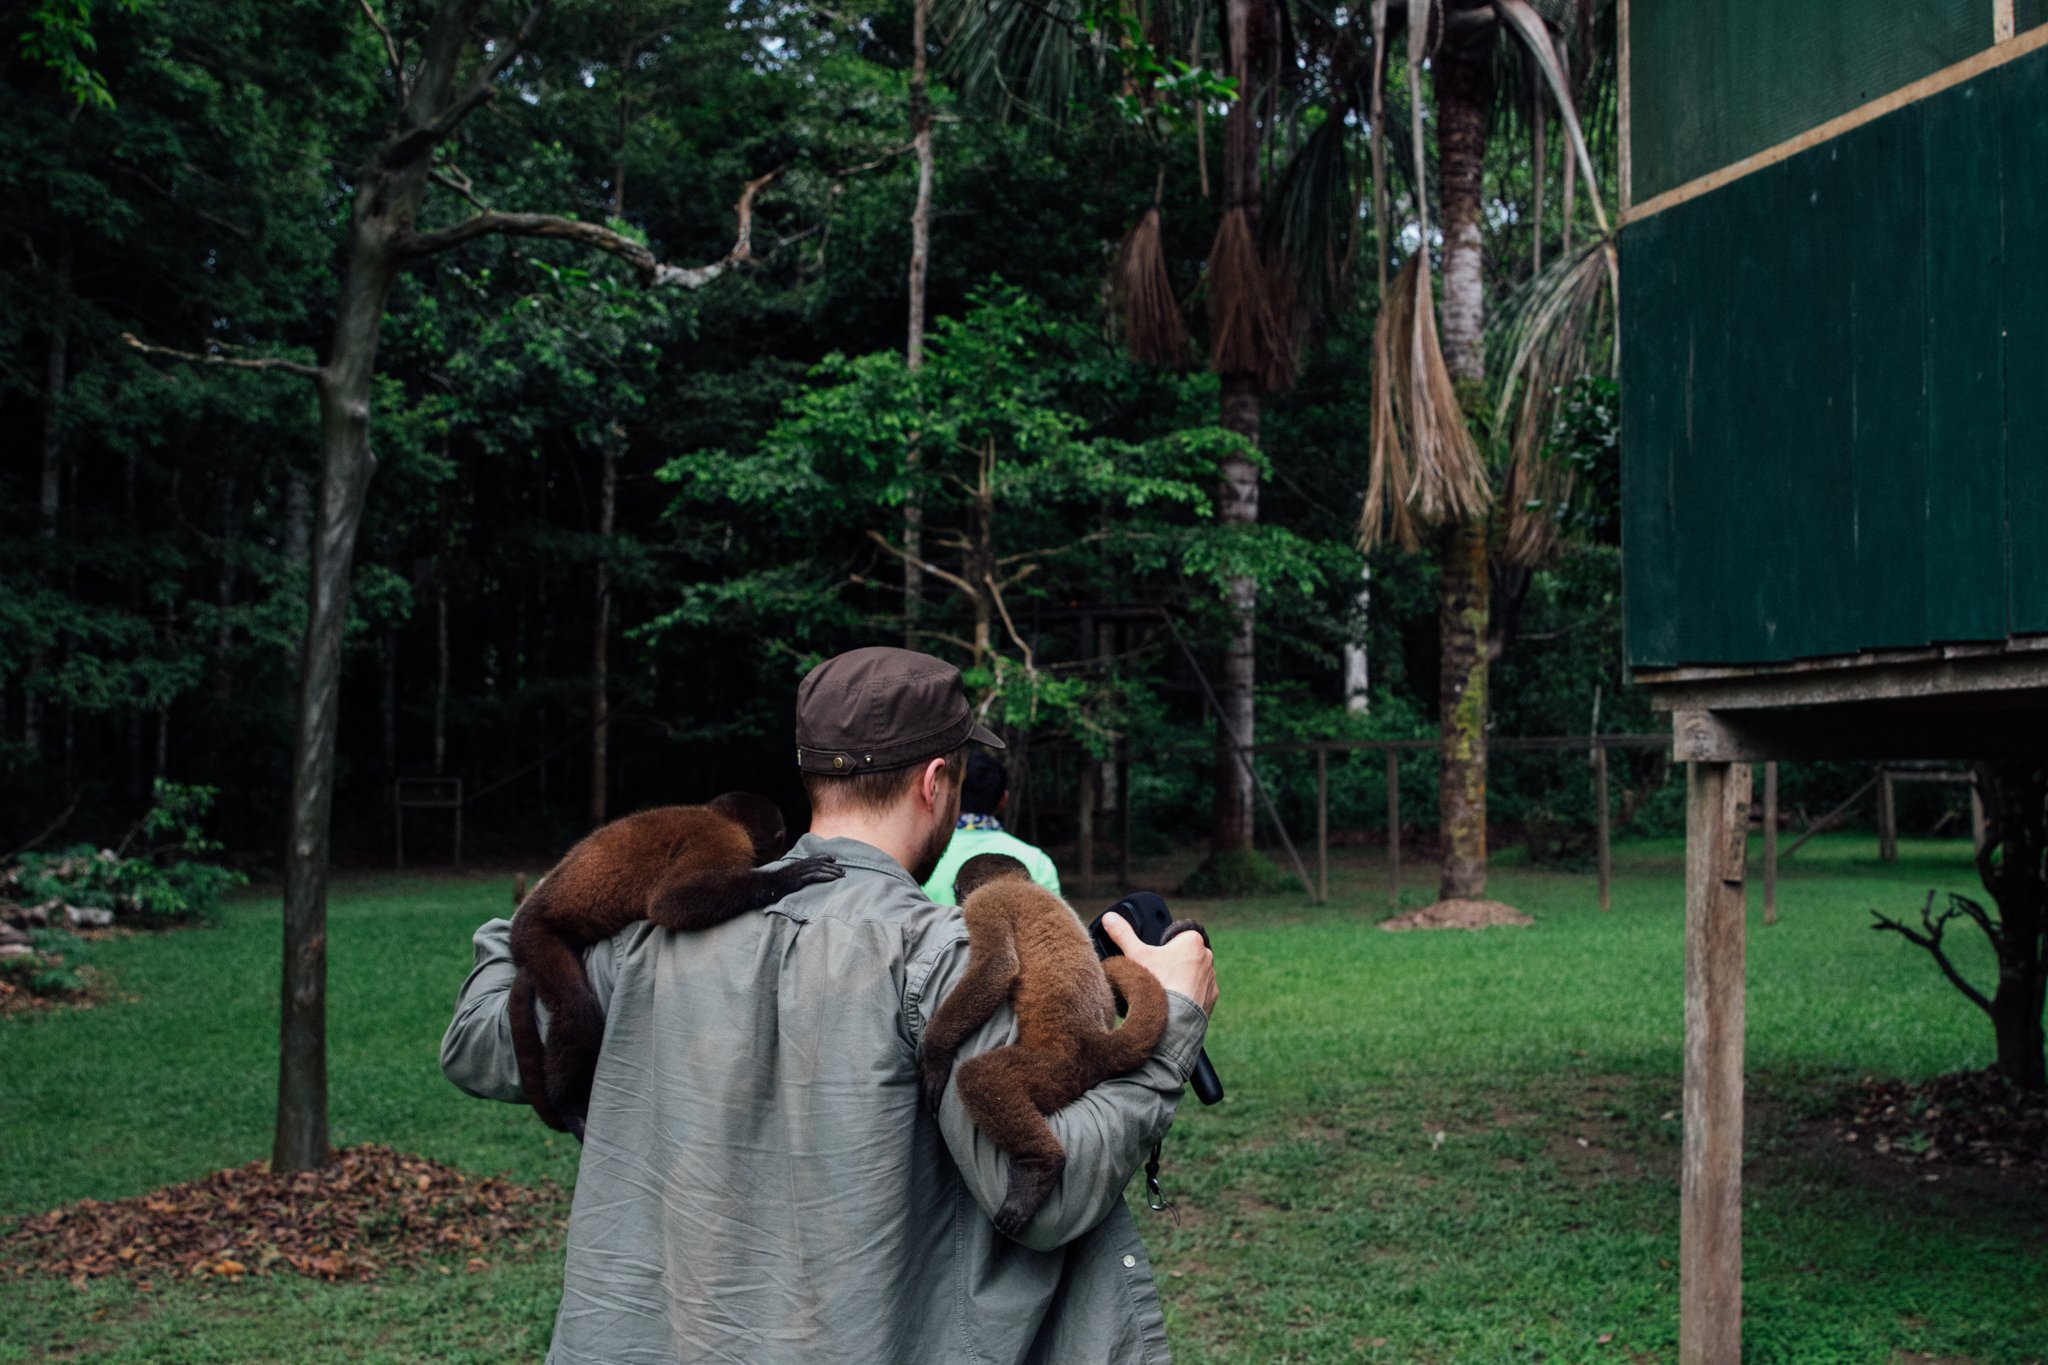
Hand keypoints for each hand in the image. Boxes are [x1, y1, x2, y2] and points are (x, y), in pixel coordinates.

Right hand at [1100, 912, 1217, 1014]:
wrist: (1173, 1021)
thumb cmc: (1158, 984)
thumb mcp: (1135, 955)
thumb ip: (1122, 934)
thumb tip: (1109, 918)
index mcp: (1193, 940)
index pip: (1177, 933)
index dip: (1163, 942)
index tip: (1154, 954)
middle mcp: (1207, 956)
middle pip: (1184, 952)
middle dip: (1172, 959)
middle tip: (1156, 972)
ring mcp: (1211, 977)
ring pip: (1193, 971)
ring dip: (1182, 976)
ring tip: (1164, 988)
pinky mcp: (1211, 996)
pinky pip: (1199, 990)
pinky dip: (1189, 994)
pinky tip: (1175, 1000)